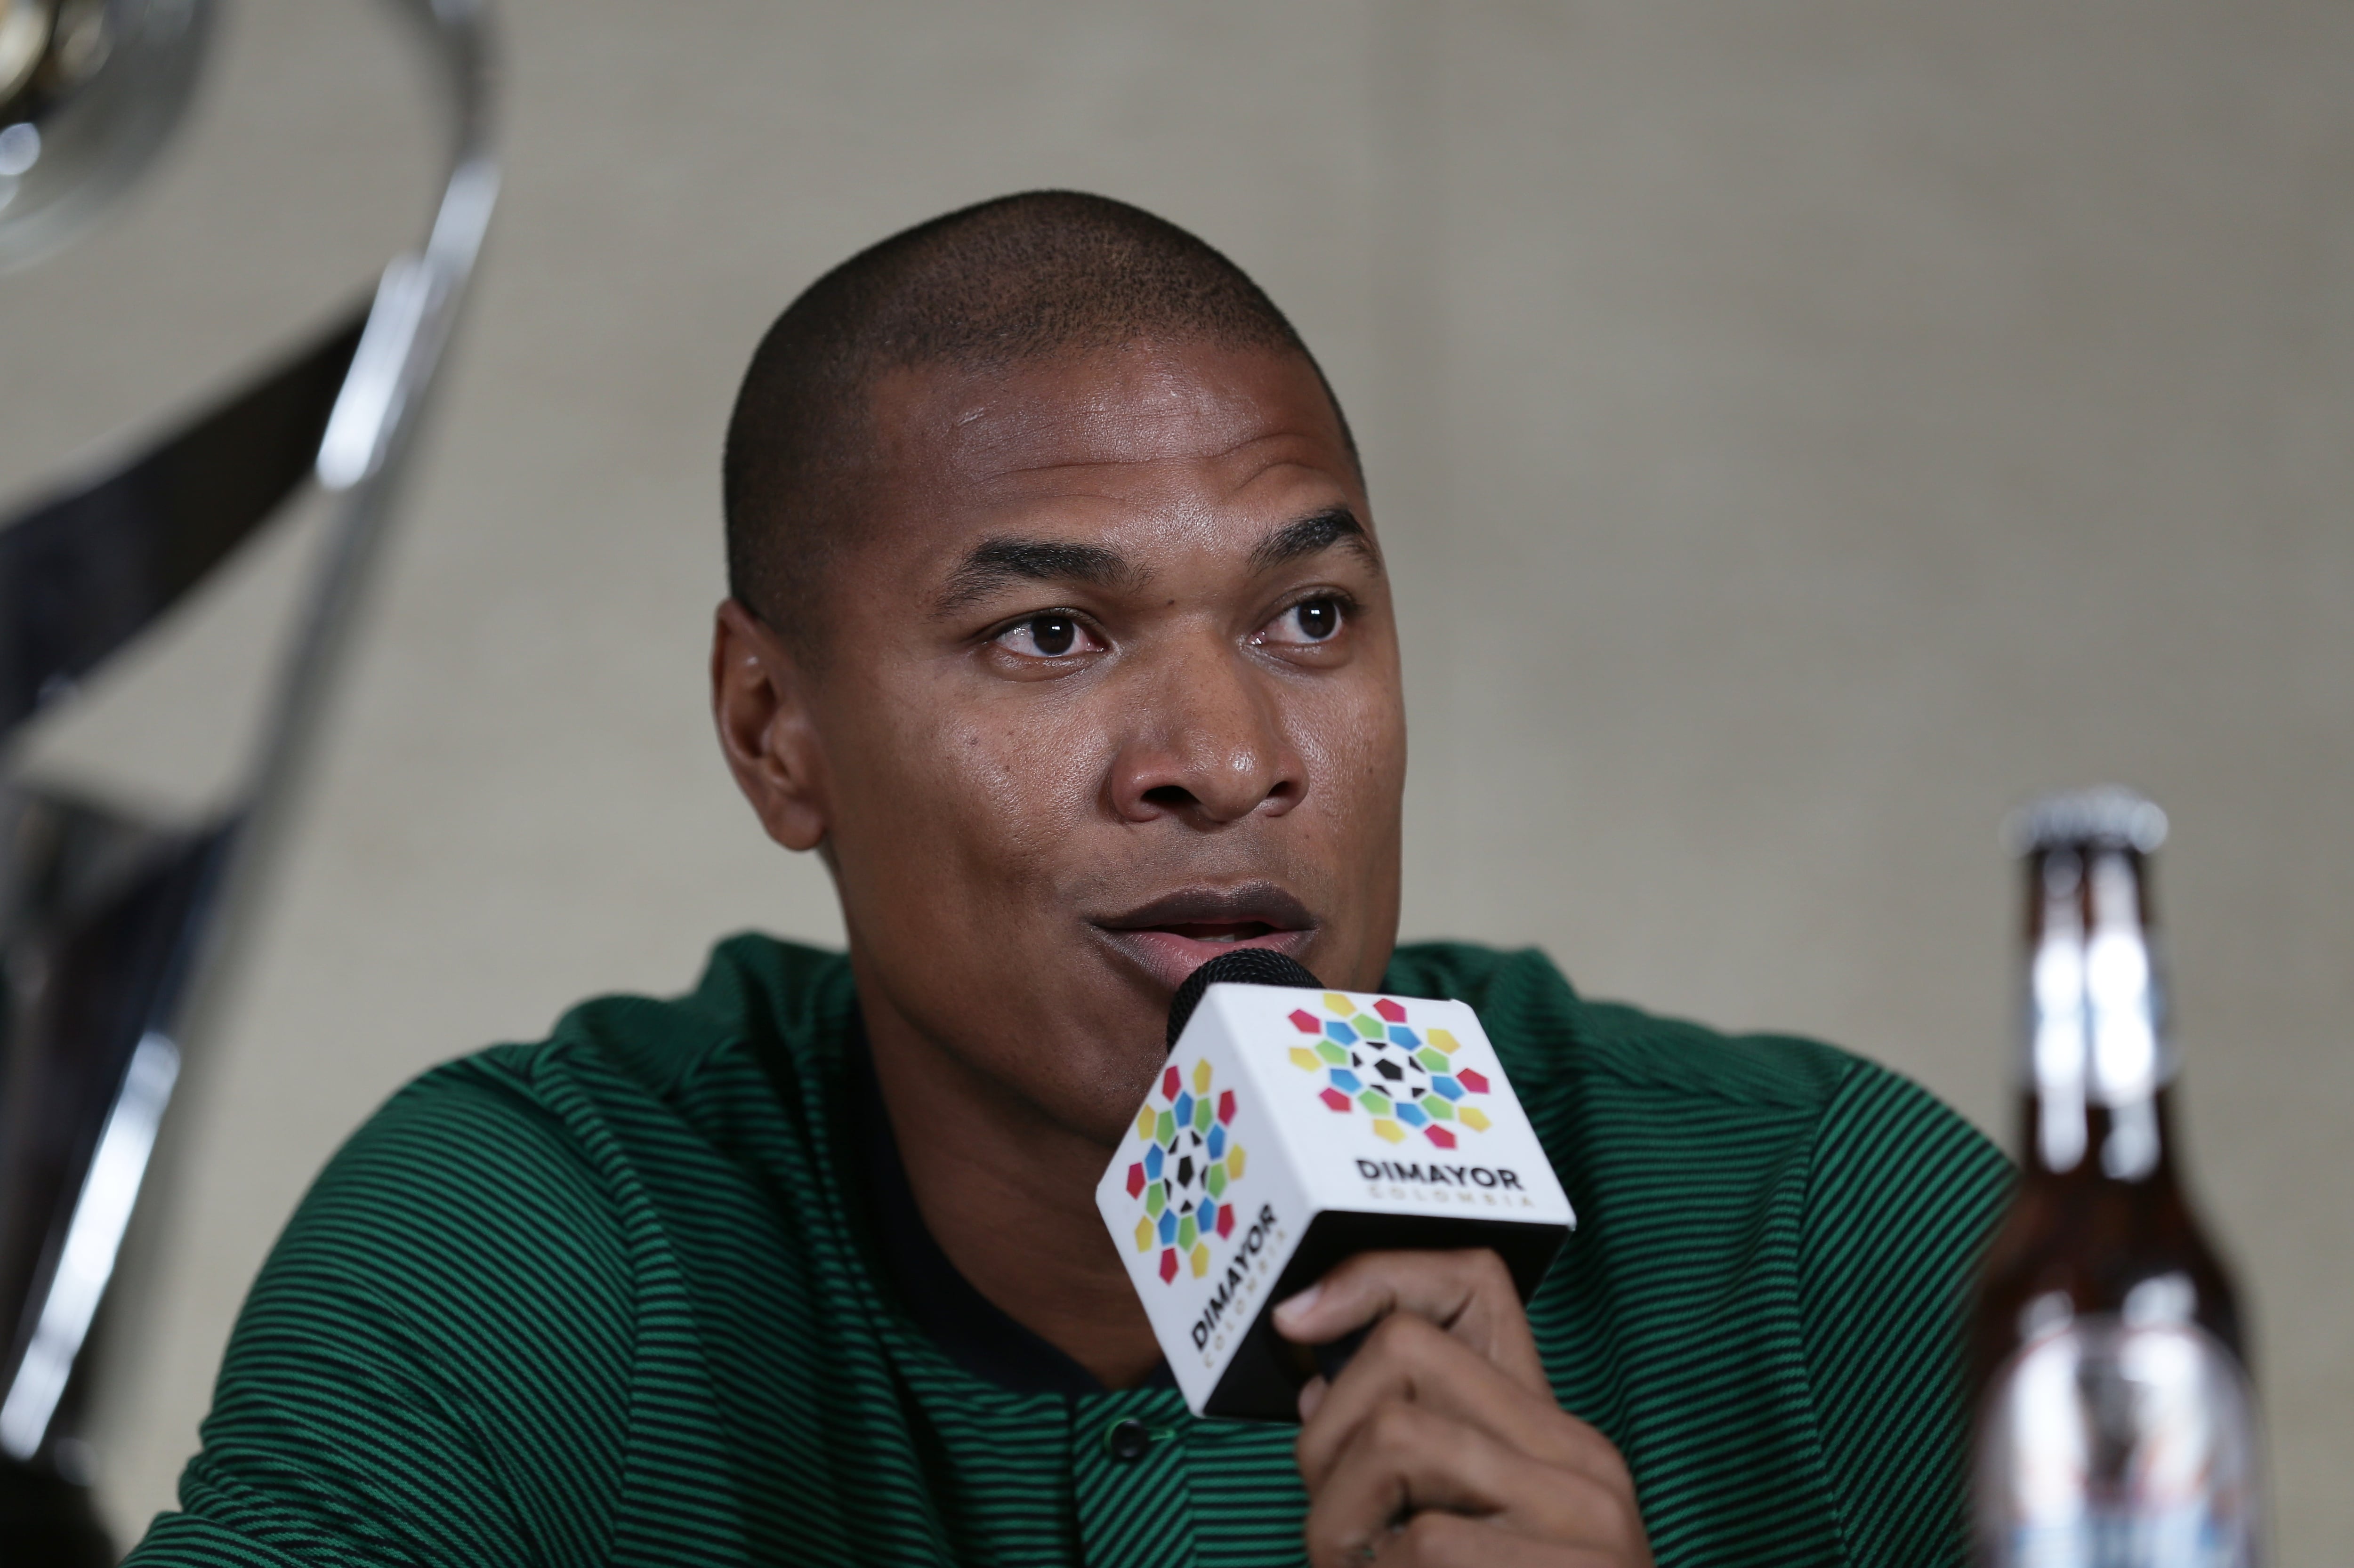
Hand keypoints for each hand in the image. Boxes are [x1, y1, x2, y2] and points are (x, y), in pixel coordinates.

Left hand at [1273, 1250, 1651, 1567]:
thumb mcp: (1463, 1543)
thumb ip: (1416, 1466)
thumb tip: (1319, 1388)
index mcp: (1558, 1443)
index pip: (1468, 1283)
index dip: (1369, 1283)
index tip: (1295, 1329)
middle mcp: (1584, 1464)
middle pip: (1404, 1358)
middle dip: (1329, 1442)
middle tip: (1332, 1540)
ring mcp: (1590, 1522)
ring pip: (1400, 1441)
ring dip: (1339, 1527)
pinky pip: (1425, 1545)